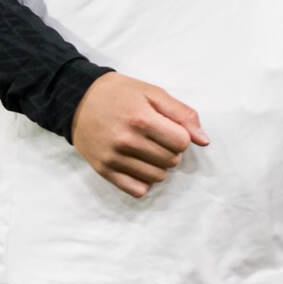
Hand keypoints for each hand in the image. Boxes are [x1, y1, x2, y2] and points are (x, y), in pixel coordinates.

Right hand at [69, 73, 208, 197]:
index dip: (181, 135)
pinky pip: (137, 190)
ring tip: (148, 150)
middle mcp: (126, 141)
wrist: (78, 100)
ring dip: (159, 165)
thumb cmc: (121, 94)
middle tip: (158, 138)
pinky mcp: (103, 170)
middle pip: (171, 161)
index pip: (182, 143)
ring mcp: (113, 158)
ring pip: (157, 177)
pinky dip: (144, 180)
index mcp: (141, 119)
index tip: (170, 128)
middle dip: (172, 150)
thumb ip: (182, 114)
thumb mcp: (154, 93)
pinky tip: (139, 165)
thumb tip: (204, 141)